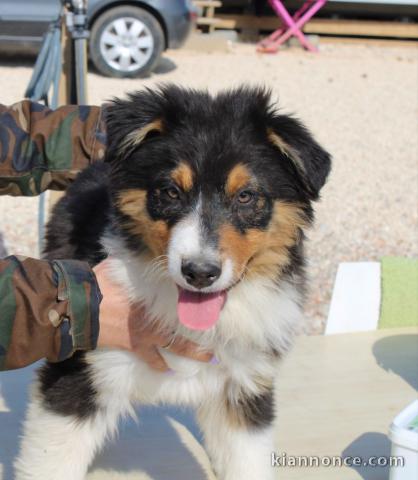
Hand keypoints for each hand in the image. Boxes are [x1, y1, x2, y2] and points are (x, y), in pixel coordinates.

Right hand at [94, 259, 212, 370]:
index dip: (200, 302)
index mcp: (156, 296)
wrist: (81, 307)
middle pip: (187, 327)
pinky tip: (168, 371)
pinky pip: (151, 359)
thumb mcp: (119, 266)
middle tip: (220, 346)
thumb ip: (135, 261)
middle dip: (204, 337)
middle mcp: (157, 317)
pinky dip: (160, 366)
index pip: (184, 298)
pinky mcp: (134, 346)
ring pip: (176, 347)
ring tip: (208, 360)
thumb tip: (141, 248)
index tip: (215, 304)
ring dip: (193, 354)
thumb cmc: (100, 284)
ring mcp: (147, 334)